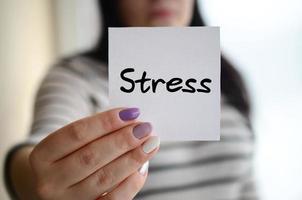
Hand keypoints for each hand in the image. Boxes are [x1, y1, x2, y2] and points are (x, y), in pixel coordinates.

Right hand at [29, 107, 159, 199]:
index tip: (131, 112)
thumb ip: (96, 132)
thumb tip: (131, 121)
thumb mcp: (71, 142)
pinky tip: (143, 166)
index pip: (77, 133)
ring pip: (104, 178)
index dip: (106, 122)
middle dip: (123, 140)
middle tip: (145, 128)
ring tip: (150, 143)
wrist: (54, 186)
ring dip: (132, 158)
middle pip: (91, 156)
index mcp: (42, 155)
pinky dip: (131, 182)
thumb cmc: (68, 157)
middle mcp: (50, 181)